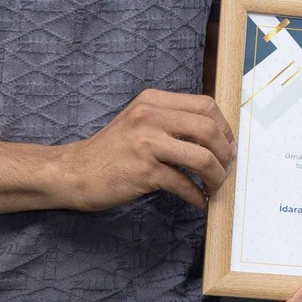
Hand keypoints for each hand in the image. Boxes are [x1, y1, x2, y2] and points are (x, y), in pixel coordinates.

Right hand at [59, 89, 235, 211]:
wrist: (74, 172)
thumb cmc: (112, 150)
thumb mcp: (140, 121)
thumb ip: (171, 120)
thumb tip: (216, 135)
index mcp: (153, 100)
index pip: (205, 105)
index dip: (225, 127)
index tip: (227, 145)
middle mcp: (150, 117)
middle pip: (209, 130)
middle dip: (225, 153)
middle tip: (226, 168)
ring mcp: (146, 143)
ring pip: (201, 158)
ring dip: (216, 176)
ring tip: (214, 186)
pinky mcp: (143, 172)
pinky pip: (183, 184)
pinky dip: (196, 195)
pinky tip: (198, 200)